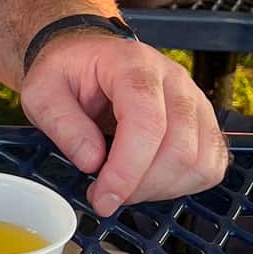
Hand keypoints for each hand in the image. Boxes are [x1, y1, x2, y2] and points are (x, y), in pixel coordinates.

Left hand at [20, 34, 226, 212]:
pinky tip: (149, 181)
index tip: (103, 197)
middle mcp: (173, 80)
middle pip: (179, 148)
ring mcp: (194, 101)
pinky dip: (181, 185)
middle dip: (141, 185)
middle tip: (106, 194)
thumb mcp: (42, 91)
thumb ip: (62, 123)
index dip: (128, 168)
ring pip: (200, 161)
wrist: (87, 56)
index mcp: (132, 64)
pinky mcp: (204, 123)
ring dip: (161, 188)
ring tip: (125, 185)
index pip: (147, 122)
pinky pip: (211, 166)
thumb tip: (92, 161)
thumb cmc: (67, 72)